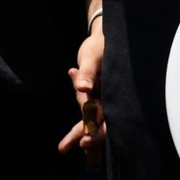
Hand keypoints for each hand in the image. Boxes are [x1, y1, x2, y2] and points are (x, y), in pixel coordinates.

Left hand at [58, 27, 105, 153]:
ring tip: (63, 146)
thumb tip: (81, 88)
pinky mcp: (99, 91)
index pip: (109, 120)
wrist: (106, 32)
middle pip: (101, 122)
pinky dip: (81, 102)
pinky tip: (72, 79)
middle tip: (65, 147)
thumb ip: (88, 73)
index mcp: (116, 92)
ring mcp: (106, 95)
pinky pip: (89, 103)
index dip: (98, 134)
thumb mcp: (93, 56)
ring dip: (79, 125)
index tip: (84, 139)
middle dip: (85, 135)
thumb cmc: (103, 43)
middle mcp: (112, 96)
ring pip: (93, 115)